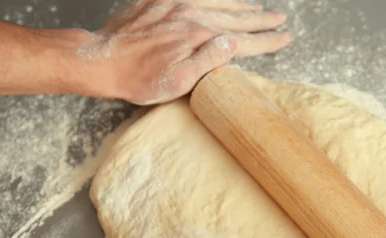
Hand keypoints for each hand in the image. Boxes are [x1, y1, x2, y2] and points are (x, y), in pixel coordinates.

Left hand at [79, 0, 290, 104]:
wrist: (101, 60)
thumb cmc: (139, 78)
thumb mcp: (178, 81)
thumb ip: (208, 61)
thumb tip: (234, 44)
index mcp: (198, 38)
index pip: (242, 39)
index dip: (265, 40)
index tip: (283, 37)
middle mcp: (190, 15)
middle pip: (235, 16)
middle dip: (261, 19)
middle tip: (280, 19)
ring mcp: (175, 4)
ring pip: (218, 1)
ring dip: (242, 5)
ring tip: (258, 7)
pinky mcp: (160, 0)